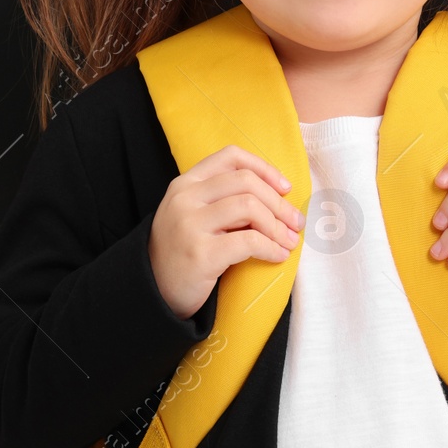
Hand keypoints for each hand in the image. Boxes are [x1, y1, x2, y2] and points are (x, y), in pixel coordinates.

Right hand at [149, 144, 304, 320]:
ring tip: (289, 241)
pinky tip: (278, 255)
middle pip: (246, 182)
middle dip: (279, 203)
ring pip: (250, 207)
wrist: (152, 290)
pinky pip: (248, 242)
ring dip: (277, 226)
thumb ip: (223, 198)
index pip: (231, 157)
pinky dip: (271, 248)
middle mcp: (185, 198)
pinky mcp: (200, 254)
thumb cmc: (183, 250)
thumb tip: (279, 195)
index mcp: (186, 183)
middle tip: (295, 222)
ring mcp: (189, 225)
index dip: (264, 168)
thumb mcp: (195, 214)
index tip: (285, 188)